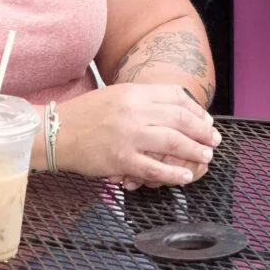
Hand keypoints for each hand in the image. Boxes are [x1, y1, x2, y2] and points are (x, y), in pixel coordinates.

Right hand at [56, 85, 220, 187]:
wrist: (55, 132)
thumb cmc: (86, 115)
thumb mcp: (116, 95)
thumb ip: (143, 99)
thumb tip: (175, 105)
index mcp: (133, 93)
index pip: (175, 97)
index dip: (196, 110)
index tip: (206, 121)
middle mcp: (133, 112)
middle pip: (179, 119)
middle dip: (202, 131)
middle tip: (214, 140)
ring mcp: (128, 137)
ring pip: (172, 143)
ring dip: (194, 151)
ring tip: (206, 156)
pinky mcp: (121, 160)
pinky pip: (154, 169)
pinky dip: (173, 174)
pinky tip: (185, 176)